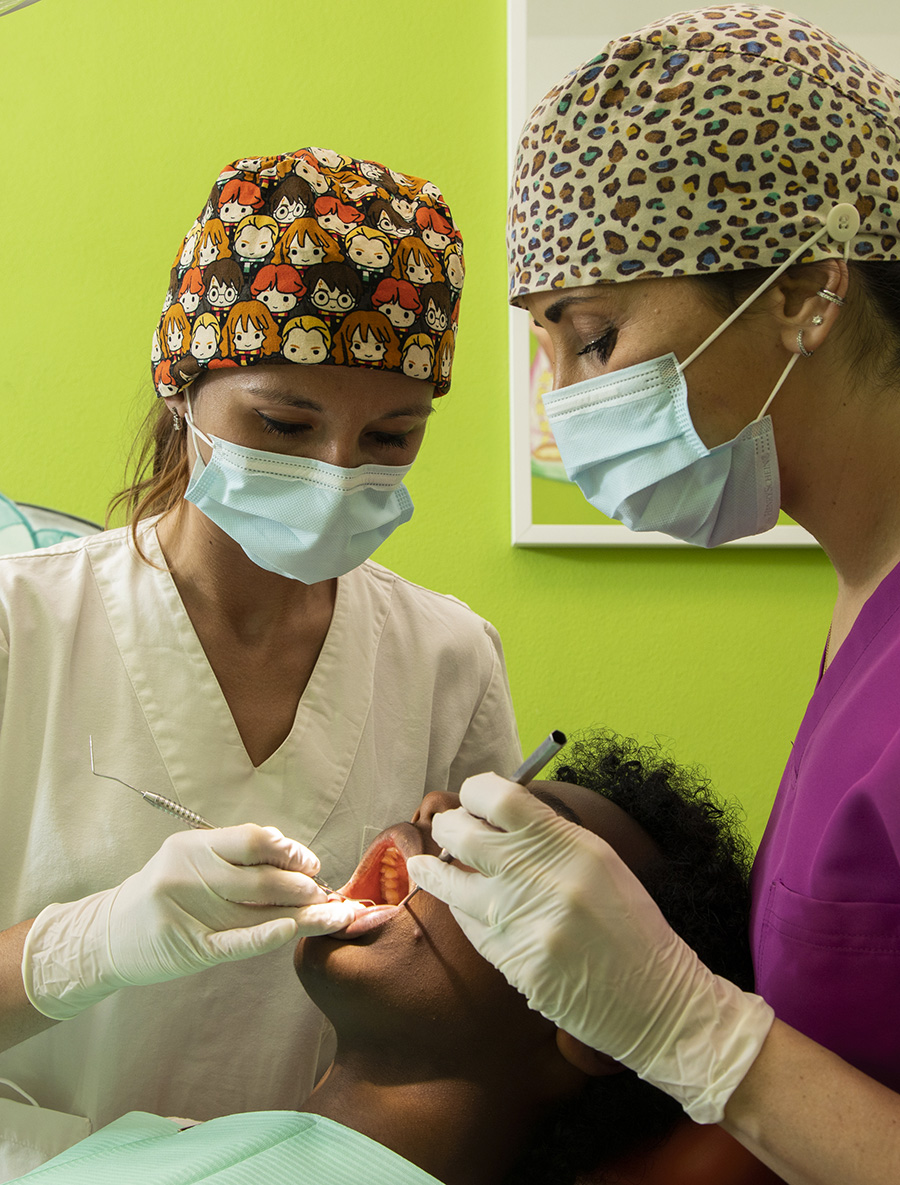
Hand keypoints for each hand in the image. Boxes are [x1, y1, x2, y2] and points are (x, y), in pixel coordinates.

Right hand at [23, 825, 364, 1018]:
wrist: (108, 935)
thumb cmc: (165, 893)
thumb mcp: (192, 861)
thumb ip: (236, 856)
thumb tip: (294, 854)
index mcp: (193, 845)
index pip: (252, 840)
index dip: (289, 851)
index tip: (312, 864)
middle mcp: (189, 873)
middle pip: (260, 877)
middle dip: (301, 886)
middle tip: (325, 895)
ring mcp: (187, 911)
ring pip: (257, 911)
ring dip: (302, 914)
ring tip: (334, 916)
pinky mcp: (188, 948)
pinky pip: (235, 942)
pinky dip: (266, 937)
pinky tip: (291, 931)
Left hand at [406, 773, 773, 1122]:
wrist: (657, 1001)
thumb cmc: (630, 928)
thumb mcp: (599, 863)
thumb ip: (548, 838)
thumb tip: (494, 816)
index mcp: (571, 844)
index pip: (502, 798)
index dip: (476, 791)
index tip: (471, 796)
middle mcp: (543, 877)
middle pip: (464, 834)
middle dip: (448, 827)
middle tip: (447, 828)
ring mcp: (522, 922)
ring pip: (452, 883)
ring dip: (435, 870)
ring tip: (422, 864)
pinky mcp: (512, 962)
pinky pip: (470, 926)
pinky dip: (462, 912)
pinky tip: (462, 906)